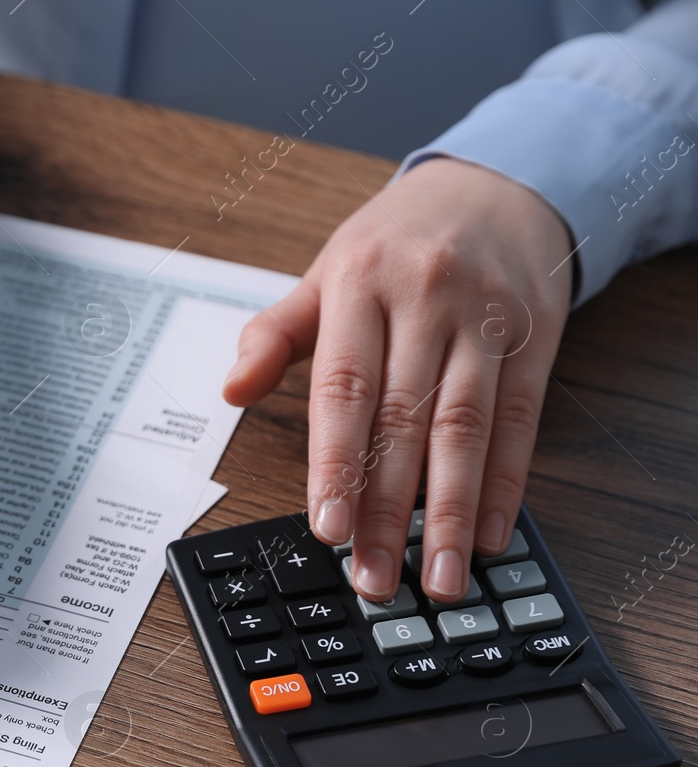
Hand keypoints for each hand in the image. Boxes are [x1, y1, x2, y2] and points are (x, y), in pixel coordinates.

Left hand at [223, 157, 572, 602]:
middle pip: (405, 421)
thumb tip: (231, 389)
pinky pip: (520, 421)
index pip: (344, 388)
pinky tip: (488, 534)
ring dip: (451, 513)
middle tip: (374, 578)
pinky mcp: (536, 338)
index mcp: (361, 283)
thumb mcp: (325, 274)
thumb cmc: (394, 245)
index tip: (328, 530)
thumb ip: (275, 335)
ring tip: (438, 579)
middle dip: (389, 510)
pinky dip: (504, 483)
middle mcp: (427, 298)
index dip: (335, 464)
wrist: (495, 186)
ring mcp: (486, 318)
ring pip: (466, 428)